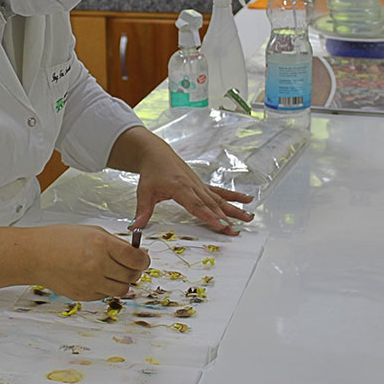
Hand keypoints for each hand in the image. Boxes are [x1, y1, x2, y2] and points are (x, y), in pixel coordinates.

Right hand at [30, 224, 149, 300]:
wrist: (35, 255)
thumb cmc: (59, 239)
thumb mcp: (92, 232)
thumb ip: (115, 243)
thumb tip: (137, 254)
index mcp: (101, 245)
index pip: (136, 259)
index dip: (144, 260)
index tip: (143, 258)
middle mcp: (97, 265)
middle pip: (131, 276)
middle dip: (136, 271)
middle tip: (131, 265)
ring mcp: (90, 283)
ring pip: (122, 290)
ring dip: (123, 281)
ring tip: (115, 272)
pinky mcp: (83, 295)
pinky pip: (105, 295)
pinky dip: (107, 288)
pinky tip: (98, 277)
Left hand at [110, 127, 253, 235]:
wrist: (155, 153)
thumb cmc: (151, 173)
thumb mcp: (144, 192)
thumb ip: (142, 211)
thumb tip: (135, 228)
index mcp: (180, 188)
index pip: (196, 205)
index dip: (208, 216)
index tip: (220, 225)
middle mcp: (193, 186)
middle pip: (211, 204)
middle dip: (225, 218)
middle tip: (235, 230)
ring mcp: (199, 185)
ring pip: (219, 199)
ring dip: (234, 209)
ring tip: (248, 218)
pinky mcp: (202, 185)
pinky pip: (220, 191)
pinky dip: (233, 196)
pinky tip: (247, 200)